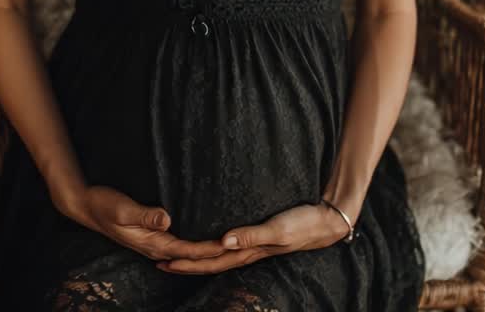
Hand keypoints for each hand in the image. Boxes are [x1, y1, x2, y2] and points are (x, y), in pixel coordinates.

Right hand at [63, 185, 227, 261]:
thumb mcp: (123, 208)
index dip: (212, 248)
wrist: (86, 206)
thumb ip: (145, 215)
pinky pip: (179, 245)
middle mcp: (156, 247)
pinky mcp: (152, 236)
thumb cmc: (104, 205)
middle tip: (242, 250)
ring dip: (207, 252)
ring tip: (230, 249)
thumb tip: (167, 219)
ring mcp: (154, 243)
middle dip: (216, 255)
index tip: (233, 245)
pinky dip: (194, 246)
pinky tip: (203, 241)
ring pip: (187, 253)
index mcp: (154, 243)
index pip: (190, 250)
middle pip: (192, 256)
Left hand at [156, 201, 352, 274]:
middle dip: (184, 263)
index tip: (164, 260)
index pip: (211, 260)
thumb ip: (251, 236)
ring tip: (175, 255)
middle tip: (157, 261)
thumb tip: (223, 242)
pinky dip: (212, 247)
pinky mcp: (258, 237)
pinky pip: (229, 246)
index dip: (187, 262)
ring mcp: (252, 246)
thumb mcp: (278, 230)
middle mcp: (247, 251)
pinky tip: (207, 242)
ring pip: (217, 256)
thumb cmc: (303, 223)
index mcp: (248, 251)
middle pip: (209, 262)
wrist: (326, 220)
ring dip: (196, 258)